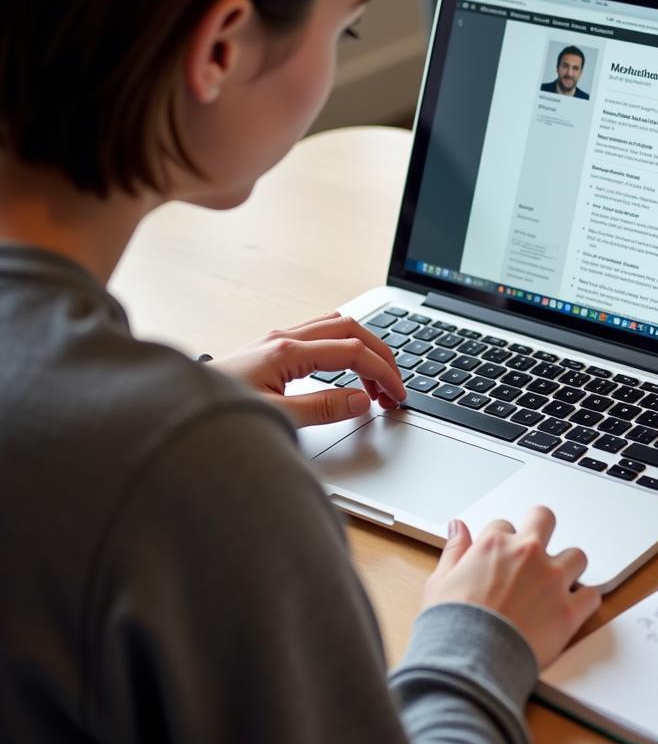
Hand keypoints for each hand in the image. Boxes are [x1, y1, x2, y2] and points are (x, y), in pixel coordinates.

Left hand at [209, 311, 405, 426]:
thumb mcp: (275, 416)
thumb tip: (361, 400)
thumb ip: (322, 407)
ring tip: (374, 382)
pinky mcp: (270, 348)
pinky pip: (320, 334)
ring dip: (363, 348)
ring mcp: (277, 340)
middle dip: (380, 354)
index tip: (397, 395)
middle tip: (394, 386)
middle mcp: (284, 338)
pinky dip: (344, 348)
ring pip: (336, 327)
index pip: (353, 352)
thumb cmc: (215, 413)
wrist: (175, 408)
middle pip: (351, 329)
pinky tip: (344, 372)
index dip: (382, 372)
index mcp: (288, 351)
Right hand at [421, 506, 600, 669]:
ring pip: (577, 556)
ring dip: (568, 567)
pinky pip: (592, 595)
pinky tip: (573, 608)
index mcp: (495, 545)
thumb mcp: (440, 581)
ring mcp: (552, 581)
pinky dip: (585, 601)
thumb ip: (454, 550)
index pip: (504, 525)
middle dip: (542, 529)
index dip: (502, 543)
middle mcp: (527, 555)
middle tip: (537, 551)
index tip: (500, 559)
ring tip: (557, 585)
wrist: (469, 663)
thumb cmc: (452, 626)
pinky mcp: (569, 611)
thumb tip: (458, 528)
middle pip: (545, 519)